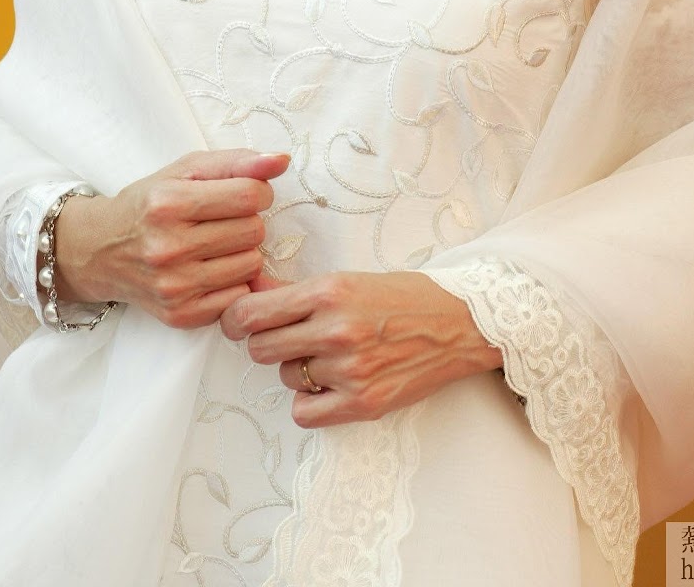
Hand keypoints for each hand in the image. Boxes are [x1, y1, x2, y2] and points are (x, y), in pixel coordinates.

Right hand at [53, 150, 288, 328]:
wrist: (101, 250)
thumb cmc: (151, 204)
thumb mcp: (186, 170)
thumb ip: (237, 161)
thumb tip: (282, 161)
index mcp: (169, 203)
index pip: (249, 195)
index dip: (257, 191)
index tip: (243, 194)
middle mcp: (168, 247)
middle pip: (254, 231)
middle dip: (248, 221)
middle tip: (224, 221)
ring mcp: (174, 286)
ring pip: (252, 264)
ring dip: (243, 252)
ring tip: (217, 245)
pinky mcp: (180, 315)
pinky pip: (239, 296)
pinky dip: (234, 282)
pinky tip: (212, 269)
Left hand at [220, 270, 502, 426]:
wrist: (458, 323)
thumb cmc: (402, 296)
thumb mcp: (347, 279)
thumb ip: (293, 289)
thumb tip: (248, 286)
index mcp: (329, 291)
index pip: (253, 313)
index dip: (235, 319)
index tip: (237, 321)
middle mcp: (336, 330)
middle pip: (260, 348)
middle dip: (266, 342)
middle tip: (286, 337)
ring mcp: (349, 370)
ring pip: (286, 377)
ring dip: (298, 369)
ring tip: (328, 355)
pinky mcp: (362, 404)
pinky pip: (304, 413)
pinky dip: (310, 402)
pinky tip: (330, 385)